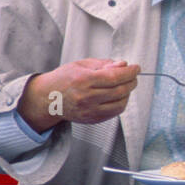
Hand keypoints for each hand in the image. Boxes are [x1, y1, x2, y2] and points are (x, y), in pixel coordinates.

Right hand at [19, 58, 139, 131]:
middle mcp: (86, 97)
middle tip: (133, 76)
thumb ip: (105, 64)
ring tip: (125, 85)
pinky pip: (114, 113)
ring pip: (120, 103)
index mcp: (83, 80)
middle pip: (120, 90)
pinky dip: (121, 103)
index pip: (115, 76)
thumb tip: (123, 65)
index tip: (136, 68)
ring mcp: (89, 110)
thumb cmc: (64, 79)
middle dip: (132, 81)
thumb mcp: (82, 65)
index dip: (130, 72)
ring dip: (128, 93)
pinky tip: (118, 96)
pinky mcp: (92, 119)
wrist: (48, 98)